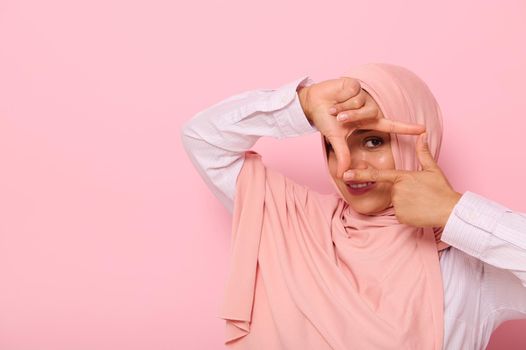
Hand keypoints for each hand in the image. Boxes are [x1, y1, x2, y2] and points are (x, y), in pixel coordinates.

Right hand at [298, 77, 425, 177]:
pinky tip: (336, 98)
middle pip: (371, 114)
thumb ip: (343, 154)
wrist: (313, 104)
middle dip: (352, 117)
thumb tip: (341, 174)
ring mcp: (363, 96)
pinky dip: (341, 99)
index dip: (407, 128)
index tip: (423, 130)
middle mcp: (368, 108)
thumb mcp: (335, 139)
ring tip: (334, 108)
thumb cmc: (326, 120)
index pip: (391, 125)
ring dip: (344, 108)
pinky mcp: (356, 86)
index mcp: (366, 121)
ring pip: (361, 104)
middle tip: (338, 118)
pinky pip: (354, 94)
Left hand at [343, 132, 461, 227]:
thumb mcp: (433, 170)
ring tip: (422, 203)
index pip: (377, 175)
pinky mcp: (400, 217)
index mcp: (402, 177)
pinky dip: (408, 214)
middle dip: (404, 192)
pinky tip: (420, 212)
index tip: (345, 174)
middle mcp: (397, 190)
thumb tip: (423, 135)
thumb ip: (423, 153)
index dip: (360, 174)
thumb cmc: (442, 190)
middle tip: (421, 195)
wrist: (450, 211)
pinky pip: (400, 214)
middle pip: (392, 190)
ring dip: (407, 203)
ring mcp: (397, 204)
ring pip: (396, 202)